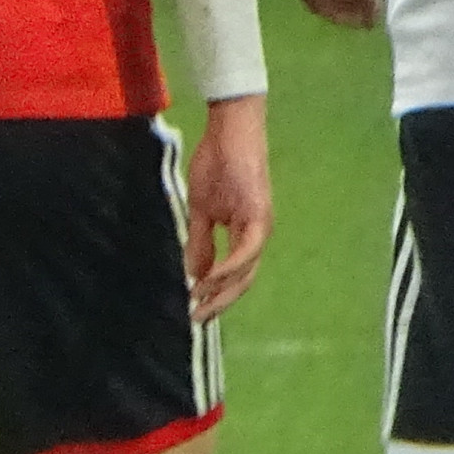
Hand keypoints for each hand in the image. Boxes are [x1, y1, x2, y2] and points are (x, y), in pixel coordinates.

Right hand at [184, 93, 269, 321]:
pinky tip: (207, 281)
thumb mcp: (201, 209)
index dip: (216, 295)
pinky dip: (226, 269)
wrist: (231, 132)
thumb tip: (195, 274)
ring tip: (199, 305)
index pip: (235, 274)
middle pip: (244, 280)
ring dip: (222, 291)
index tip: (193, 310)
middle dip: (220, 302)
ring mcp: (260, 226)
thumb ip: (200, 242)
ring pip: (246, 271)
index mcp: (246, 233)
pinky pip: (244, 252)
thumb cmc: (216, 163)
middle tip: (197, 321)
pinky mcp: (257, 216)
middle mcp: (258, 234)